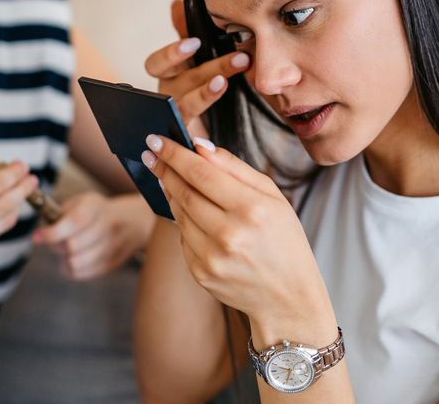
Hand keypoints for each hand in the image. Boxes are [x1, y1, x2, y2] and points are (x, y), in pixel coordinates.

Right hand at [0, 161, 36, 271]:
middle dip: (22, 190)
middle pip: (2, 205)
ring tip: (22, 190)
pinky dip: (4, 218)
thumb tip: (6, 172)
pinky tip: (5, 208)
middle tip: (32, 179)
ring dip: (17, 204)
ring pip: (3, 221)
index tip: (22, 166)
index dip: (12, 175)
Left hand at [31, 192, 153, 279]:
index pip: (73, 223)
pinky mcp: (112, 264)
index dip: (51, 233)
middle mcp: (107, 226)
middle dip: (55, 246)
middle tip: (52, 241)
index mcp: (96, 207)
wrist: (132, 222)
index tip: (36, 236)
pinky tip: (72, 259)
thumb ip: (59, 216)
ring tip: (63, 251)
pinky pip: (82, 273)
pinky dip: (71, 268)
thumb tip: (39, 236)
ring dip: (63, 259)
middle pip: (72, 246)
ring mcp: (112, 247)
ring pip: (76, 263)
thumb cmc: (95, 212)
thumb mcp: (79, 203)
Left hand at [141, 135, 331, 331]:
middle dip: (163, 169)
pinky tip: (190, 213)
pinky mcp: (201, 273)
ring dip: (170, 193)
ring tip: (168, 179)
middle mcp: (230, 234)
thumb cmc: (283, 240)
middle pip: (184, 192)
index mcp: (251, 208)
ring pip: (179, 214)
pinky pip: (183, 238)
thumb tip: (199, 146)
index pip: (200, 173)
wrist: (288, 297)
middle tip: (150, 153)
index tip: (156, 139)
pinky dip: (183, 221)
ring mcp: (212, 257)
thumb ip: (235, 167)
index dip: (174, 154)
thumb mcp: (272, 196)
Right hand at [143, 0, 249, 137]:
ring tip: (226, 83)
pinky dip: (200, 133)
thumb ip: (184, 32)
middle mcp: (166, 94)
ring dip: (207, 94)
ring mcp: (173, 117)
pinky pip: (192, 135)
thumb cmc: (193, 88)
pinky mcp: (185, 138)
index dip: (172, 54)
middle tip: (240, 59)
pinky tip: (216, 125)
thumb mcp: (192, 60)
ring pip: (187, 105)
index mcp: (168, 75)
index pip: (157, 63)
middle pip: (181, 80)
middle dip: (211, 68)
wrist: (195, 134)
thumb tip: (176, 3)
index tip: (194, 43)